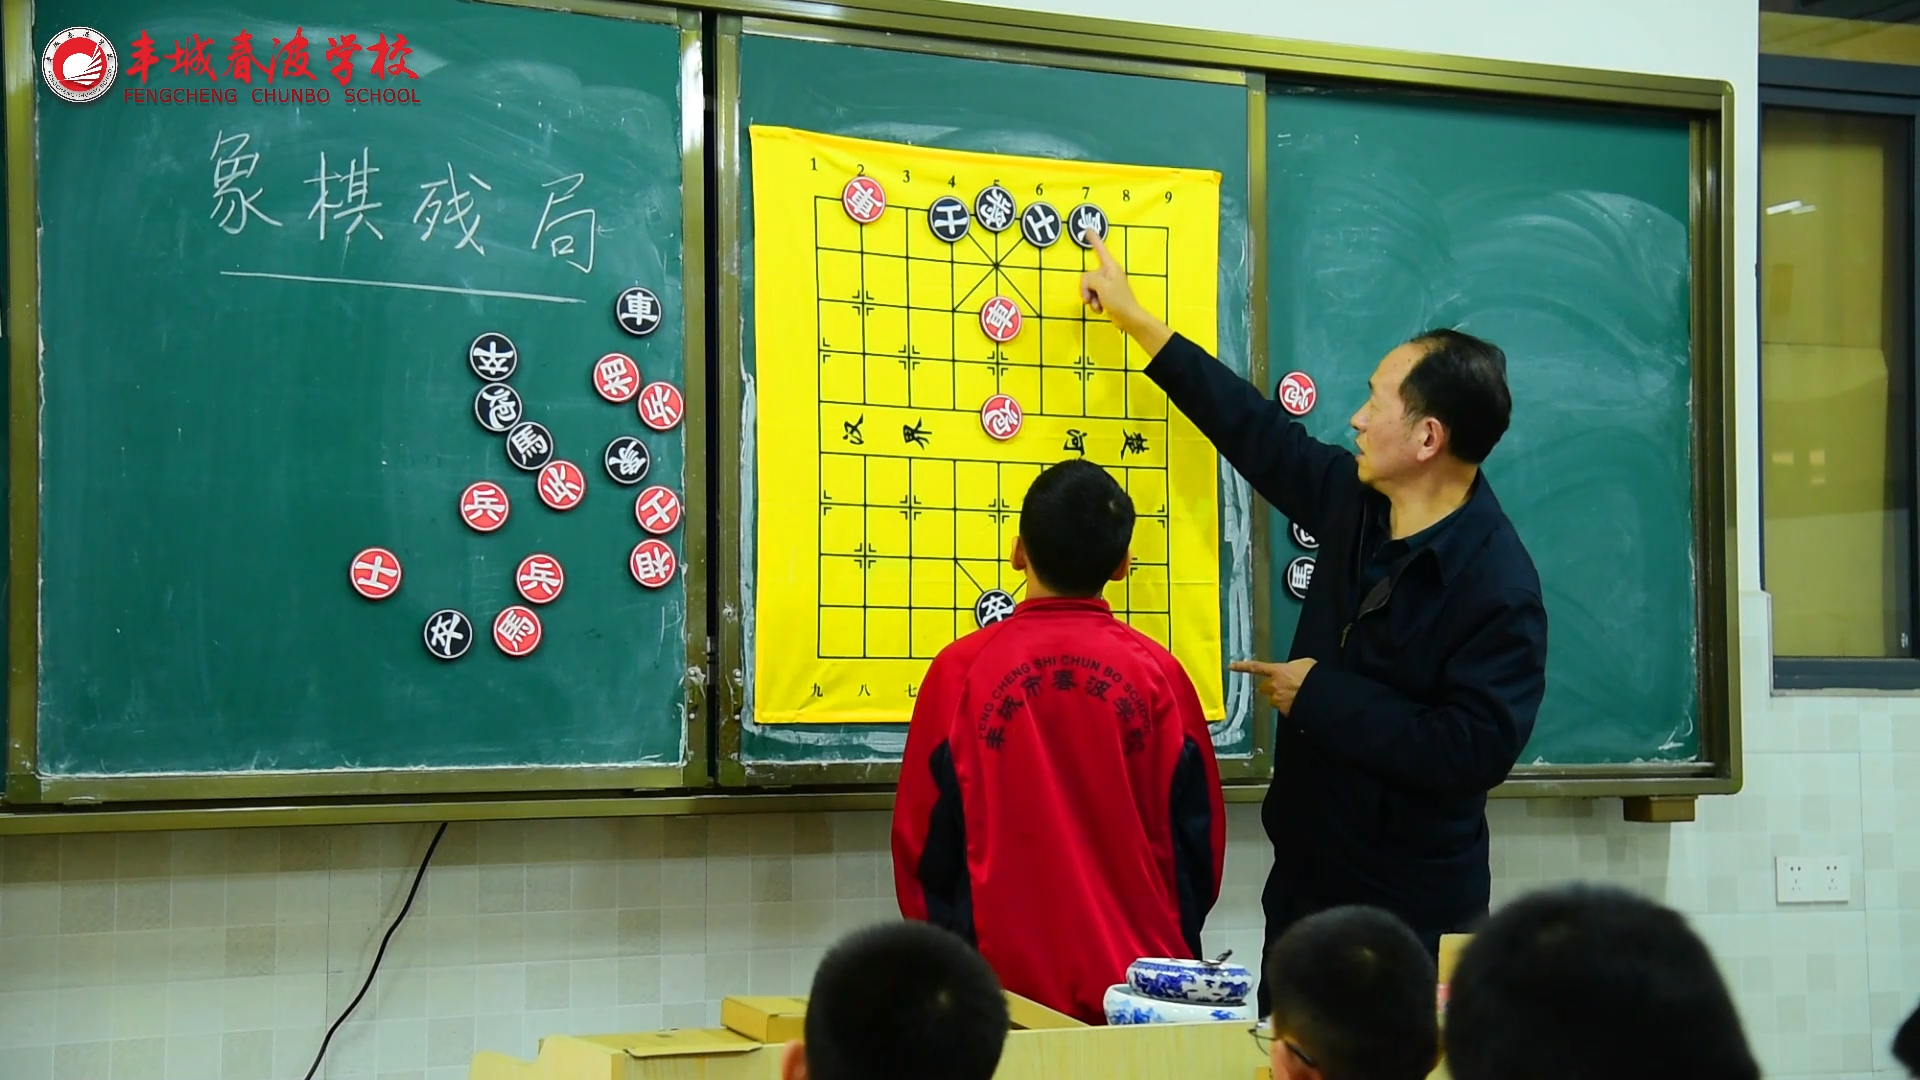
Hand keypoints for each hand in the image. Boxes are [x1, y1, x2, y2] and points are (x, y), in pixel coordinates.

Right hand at [1079, 231, 1172, 354]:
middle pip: (1088, 275)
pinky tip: (1101, 309)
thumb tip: (1088, 283)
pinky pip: (1093, 296)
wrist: (1128, 318)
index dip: (1094, 240)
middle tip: (1091, 298)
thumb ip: (1090, 279)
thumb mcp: (1102, 286)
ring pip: (1088, 287)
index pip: (1100, 249)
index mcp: (1110, 267)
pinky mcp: (1106, 295)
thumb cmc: (1119, 300)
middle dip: (1086, 289)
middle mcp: (1108, 273)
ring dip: (1090, 298)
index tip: (1088, 230)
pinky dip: (1094, 303)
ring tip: (1099, 305)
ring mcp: (1107, 285)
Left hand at [1229, 658, 1316, 716]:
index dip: (1243, 666)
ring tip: (1296, 695)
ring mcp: (1279, 700)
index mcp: (1278, 671)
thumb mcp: (1304, 663)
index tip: (1232, 666)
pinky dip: (1289, 707)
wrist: (1322, 695)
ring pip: (1274, 700)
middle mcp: (1275, 686)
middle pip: (1264, 688)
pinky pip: (1284, 709)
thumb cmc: (1315, 677)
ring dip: (1280, 698)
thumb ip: (1292, 666)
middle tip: (1282, 686)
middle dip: (1270, 688)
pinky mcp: (1285, 712)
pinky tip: (1300, 703)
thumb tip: (1291, 670)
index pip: (1256, 667)